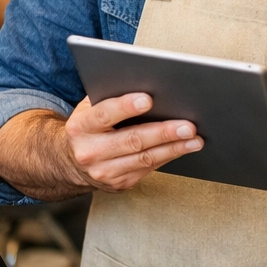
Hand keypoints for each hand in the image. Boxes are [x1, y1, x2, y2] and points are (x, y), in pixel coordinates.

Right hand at [63, 93, 203, 191]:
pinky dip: (169, 156)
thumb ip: (109, 97)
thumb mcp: (89, 109)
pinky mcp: (120, 183)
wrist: (71, 163)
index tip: (148, 99)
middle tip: (187, 125)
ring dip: (174, 148)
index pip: (104, 114)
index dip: (126, 106)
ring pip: (145, 159)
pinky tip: (184, 147)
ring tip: (195, 139)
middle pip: (132, 140)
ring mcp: (104, 172)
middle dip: (163, 132)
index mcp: (80, 127)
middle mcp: (90, 152)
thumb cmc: (89, 127)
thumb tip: (146, 83)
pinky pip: (149, 168)